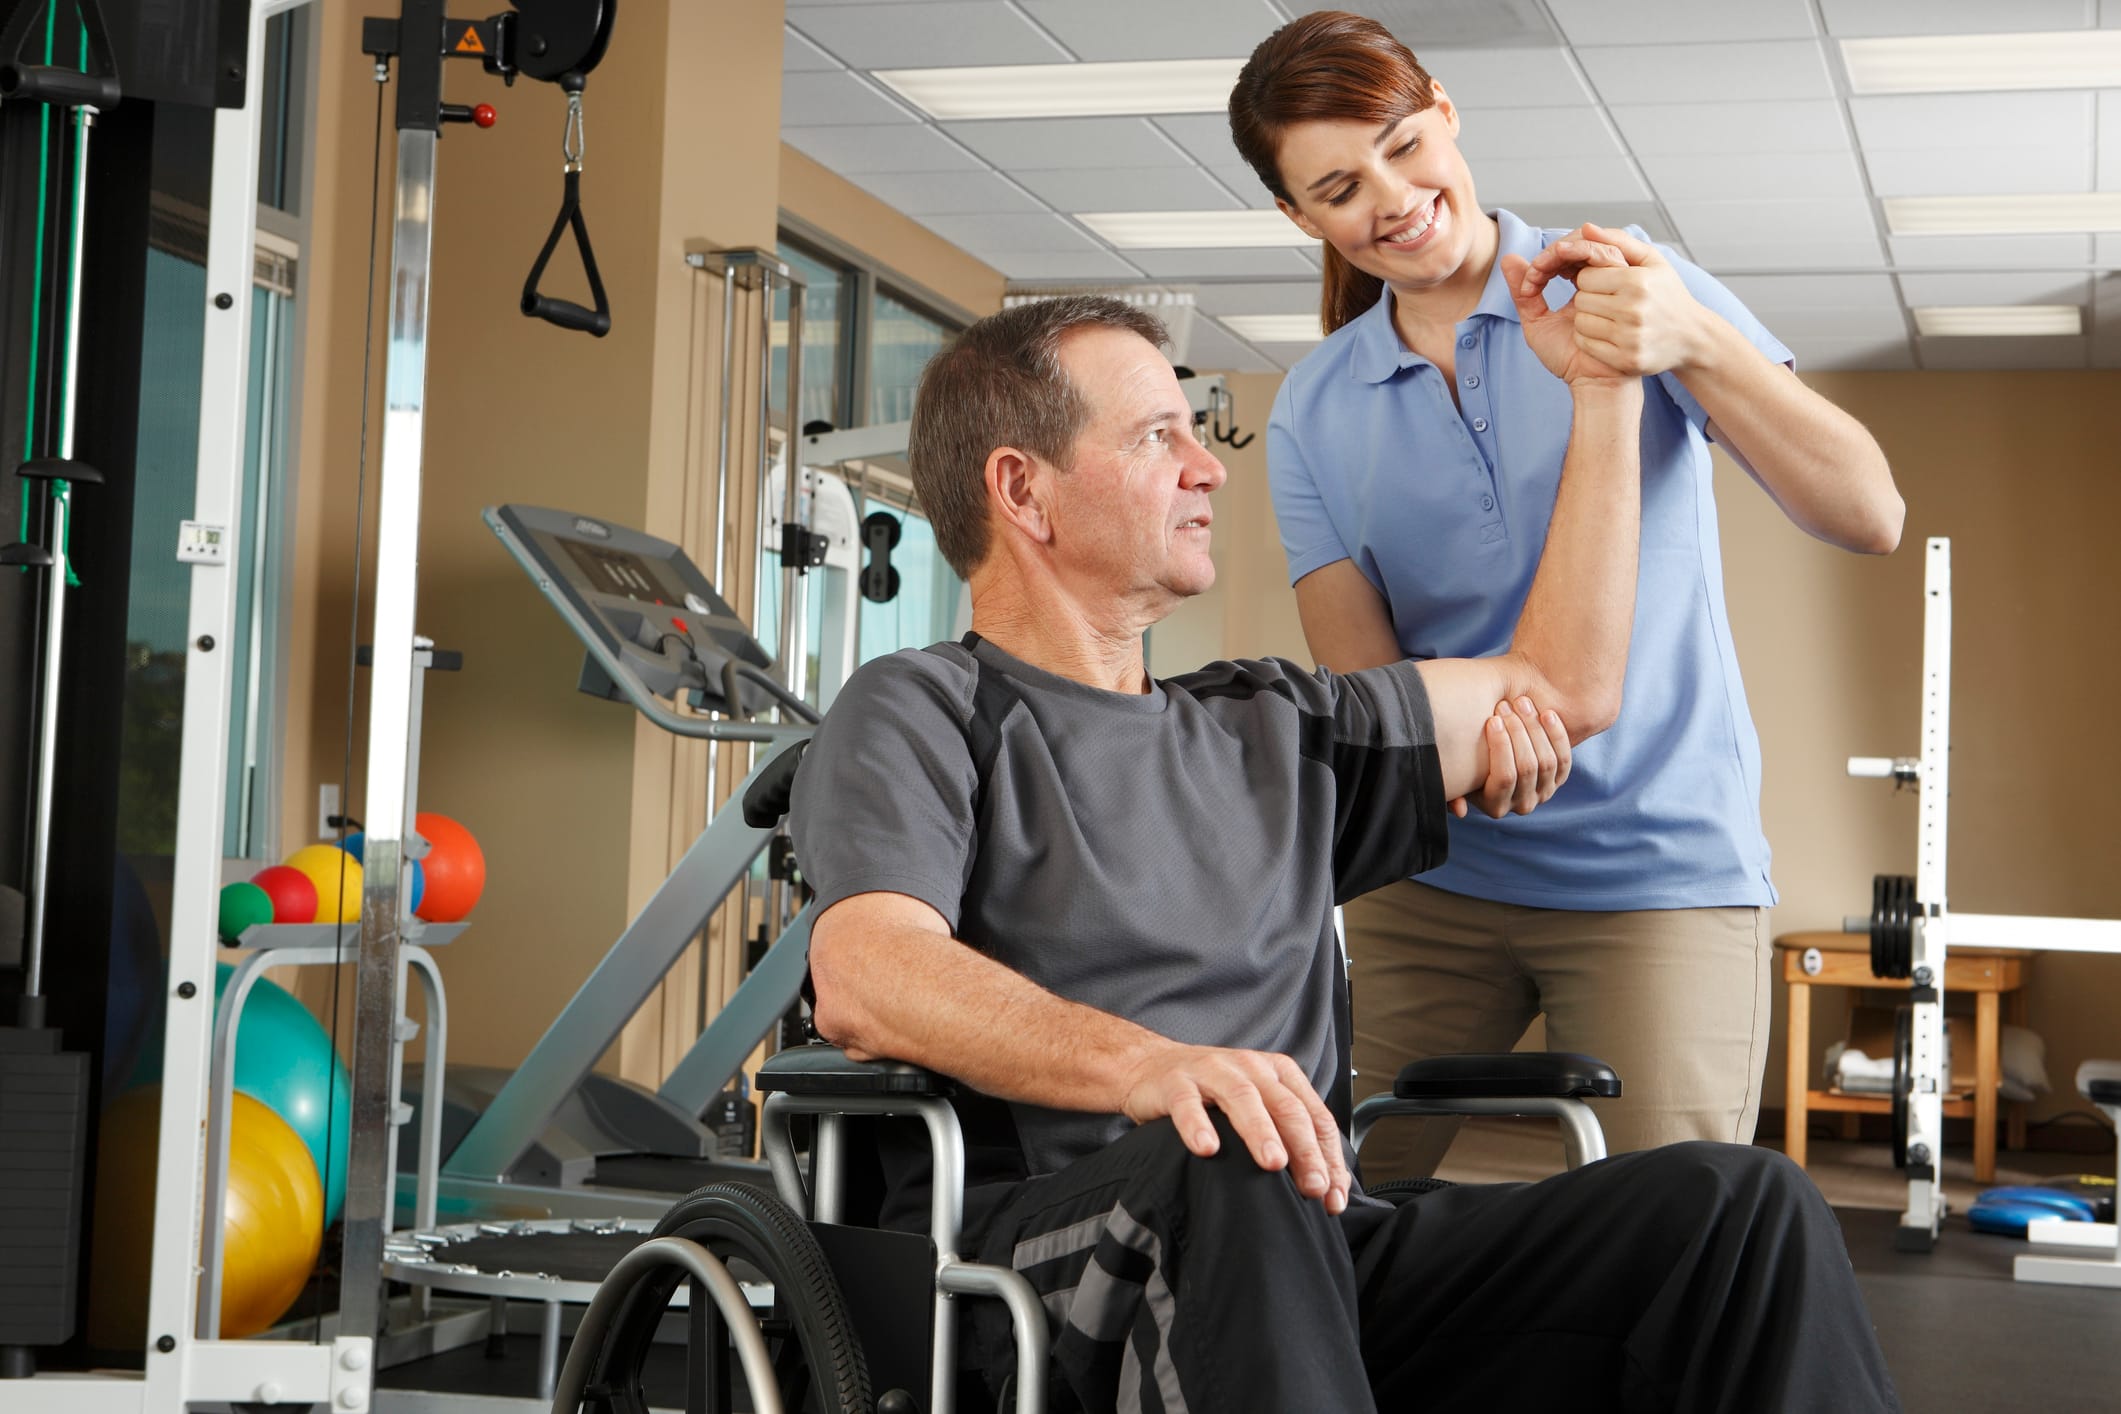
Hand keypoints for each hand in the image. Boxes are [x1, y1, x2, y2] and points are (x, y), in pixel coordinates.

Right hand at [1121, 1043, 1350, 1213]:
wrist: (1150, 1066)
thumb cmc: (1210, 1094)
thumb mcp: (1257, 1105)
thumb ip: (1286, 1135)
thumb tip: (1323, 1186)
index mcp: (1278, 1074)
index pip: (1315, 1116)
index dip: (1329, 1157)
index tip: (1333, 1196)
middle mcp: (1251, 1068)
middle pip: (1287, 1108)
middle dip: (1305, 1150)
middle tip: (1314, 1186)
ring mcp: (1212, 1072)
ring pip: (1243, 1099)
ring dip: (1261, 1132)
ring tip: (1273, 1163)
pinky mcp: (1176, 1082)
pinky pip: (1188, 1104)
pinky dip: (1198, 1126)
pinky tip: (1207, 1149)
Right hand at [1449, 697, 1571, 818]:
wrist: (1495, 756)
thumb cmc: (1469, 763)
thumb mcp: (1457, 775)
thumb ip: (1453, 787)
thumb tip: (1459, 810)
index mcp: (1496, 805)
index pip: (1504, 777)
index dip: (1501, 747)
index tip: (1492, 720)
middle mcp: (1522, 803)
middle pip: (1528, 766)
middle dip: (1517, 731)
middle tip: (1505, 705)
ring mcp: (1544, 791)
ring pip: (1547, 761)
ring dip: (1535, 728)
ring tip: (1522, 703)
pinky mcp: (1559, 778)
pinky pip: (1564, 758)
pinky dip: (1557, 735)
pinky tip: (1547, 714)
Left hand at [1502, 235, 1631, 385]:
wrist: (1593, 385)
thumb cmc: (1569, 357)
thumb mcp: (1537, 321)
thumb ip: (1524, 292)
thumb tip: (1508, 258)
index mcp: (1589, 283)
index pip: (1574, 250)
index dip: (1550, 255)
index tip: (1531, 276)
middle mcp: (1607, 284)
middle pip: (1587, 246)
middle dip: (1556, 253)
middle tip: (1535, 272)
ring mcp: (1622, 294)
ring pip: (1596, 262)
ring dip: (1565, 271)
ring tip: (1542, 286)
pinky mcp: (1630, 308)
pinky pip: (1609, 285)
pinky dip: (1583, 291)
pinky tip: (1569, 308)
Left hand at [1528, 223, 1712, 377]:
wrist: (1692, 337)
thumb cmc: (1668, 293)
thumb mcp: (1651, 260)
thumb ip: (1617, 241)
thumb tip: (1586, 229)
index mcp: (1637, 282)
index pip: (1586, 276)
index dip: (1591, 278)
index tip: (1605, 283)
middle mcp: (1633, 310)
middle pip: (1580, 300)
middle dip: (1589, 298)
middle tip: (1607, 300)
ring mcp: (1629, 337)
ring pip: (1580, 323)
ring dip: (1588, 319)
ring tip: (1609, 316)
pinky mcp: (1625, 360)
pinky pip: (1585, 344)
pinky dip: (1590, 339)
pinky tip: (1608, 333)